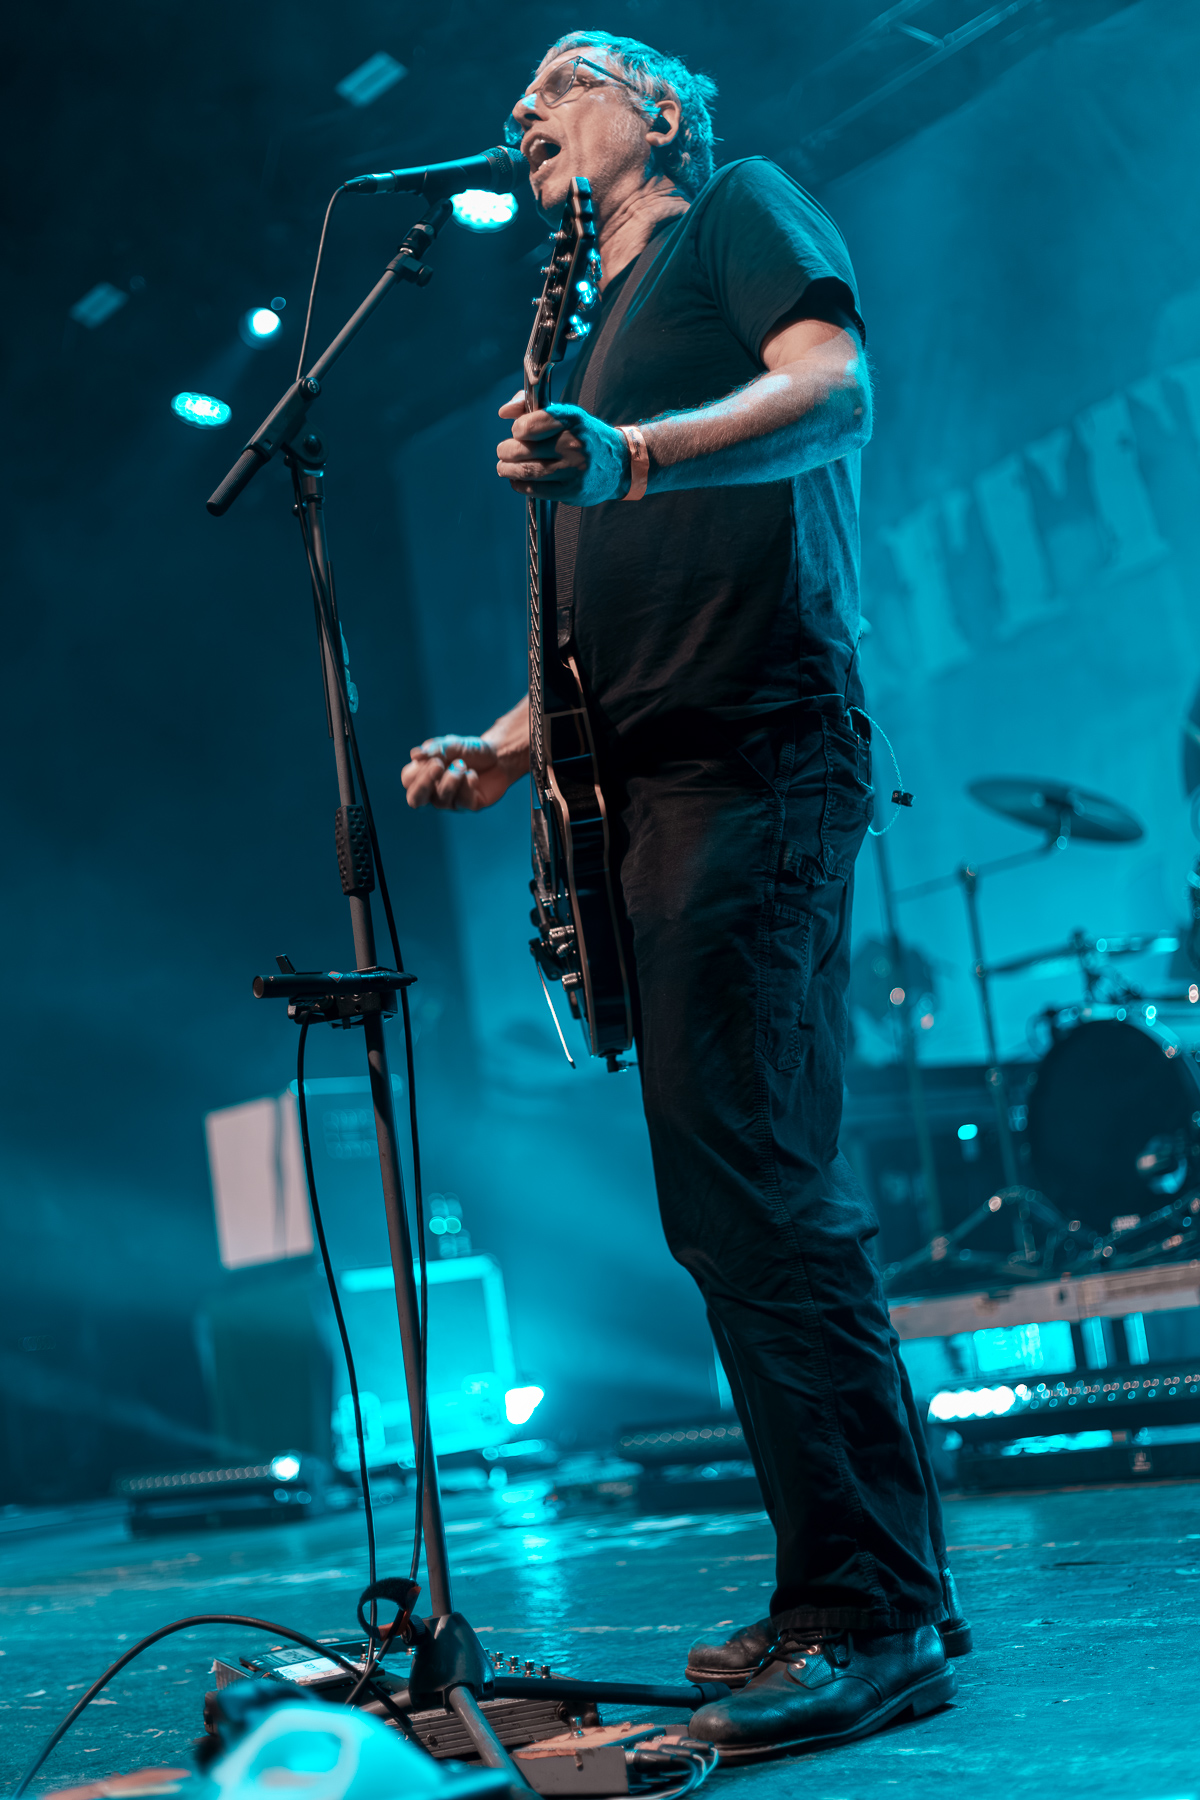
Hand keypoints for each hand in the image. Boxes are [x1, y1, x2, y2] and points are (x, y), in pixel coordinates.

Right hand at [402, 736, 506, 810]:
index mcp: (425, 775)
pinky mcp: (468, 806)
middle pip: (415, 799)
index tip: (434, 758)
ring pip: (440, 800)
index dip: (417, 771)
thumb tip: (415, 755)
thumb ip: (436, 748)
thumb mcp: (453, 744)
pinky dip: (467, 786)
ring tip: (462, 765)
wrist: (498, 756)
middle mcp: (434, 792)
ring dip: (451, 780)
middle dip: (424, 783)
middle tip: (438, 765)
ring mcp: (451, 802)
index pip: (408, 780)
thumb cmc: (470, 751)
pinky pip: (462, 802)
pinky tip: (473, 775)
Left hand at [497, 393, 628, 504]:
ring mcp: (574, 469)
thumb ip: (531, 407)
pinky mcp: (572, 491)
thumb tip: (504, 412)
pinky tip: (517, 480)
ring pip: (527, 471)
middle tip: (503, 452)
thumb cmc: (583, 436)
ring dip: (507, 469)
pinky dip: (519, 485)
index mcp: (571, 419)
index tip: (517, 432)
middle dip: (506, 451)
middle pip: (523, 450)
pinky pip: (535, 489)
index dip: (517, 429)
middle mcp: (573, 443)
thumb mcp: (565, 415)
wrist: (619, 463)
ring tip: (504, 467)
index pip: (529, 424)